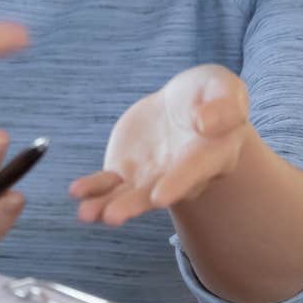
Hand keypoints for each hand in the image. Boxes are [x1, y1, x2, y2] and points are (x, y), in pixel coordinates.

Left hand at [71, 64, 251, 225]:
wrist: (186, 104)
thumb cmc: (211, 95)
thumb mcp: (222, 85)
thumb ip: (225, 104)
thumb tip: (207, 122)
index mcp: (212, 154)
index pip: (195, 170)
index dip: (178, 183)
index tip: (160, 198)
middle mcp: (182, 175)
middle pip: (157, 192)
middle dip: (134, 205)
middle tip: (113, 216)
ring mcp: (152, 177)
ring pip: (131, 195)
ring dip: (109, 205)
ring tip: (87, 214)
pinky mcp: (128, 171)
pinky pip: (109, 184)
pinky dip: (94, 189)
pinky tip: (77, 192)